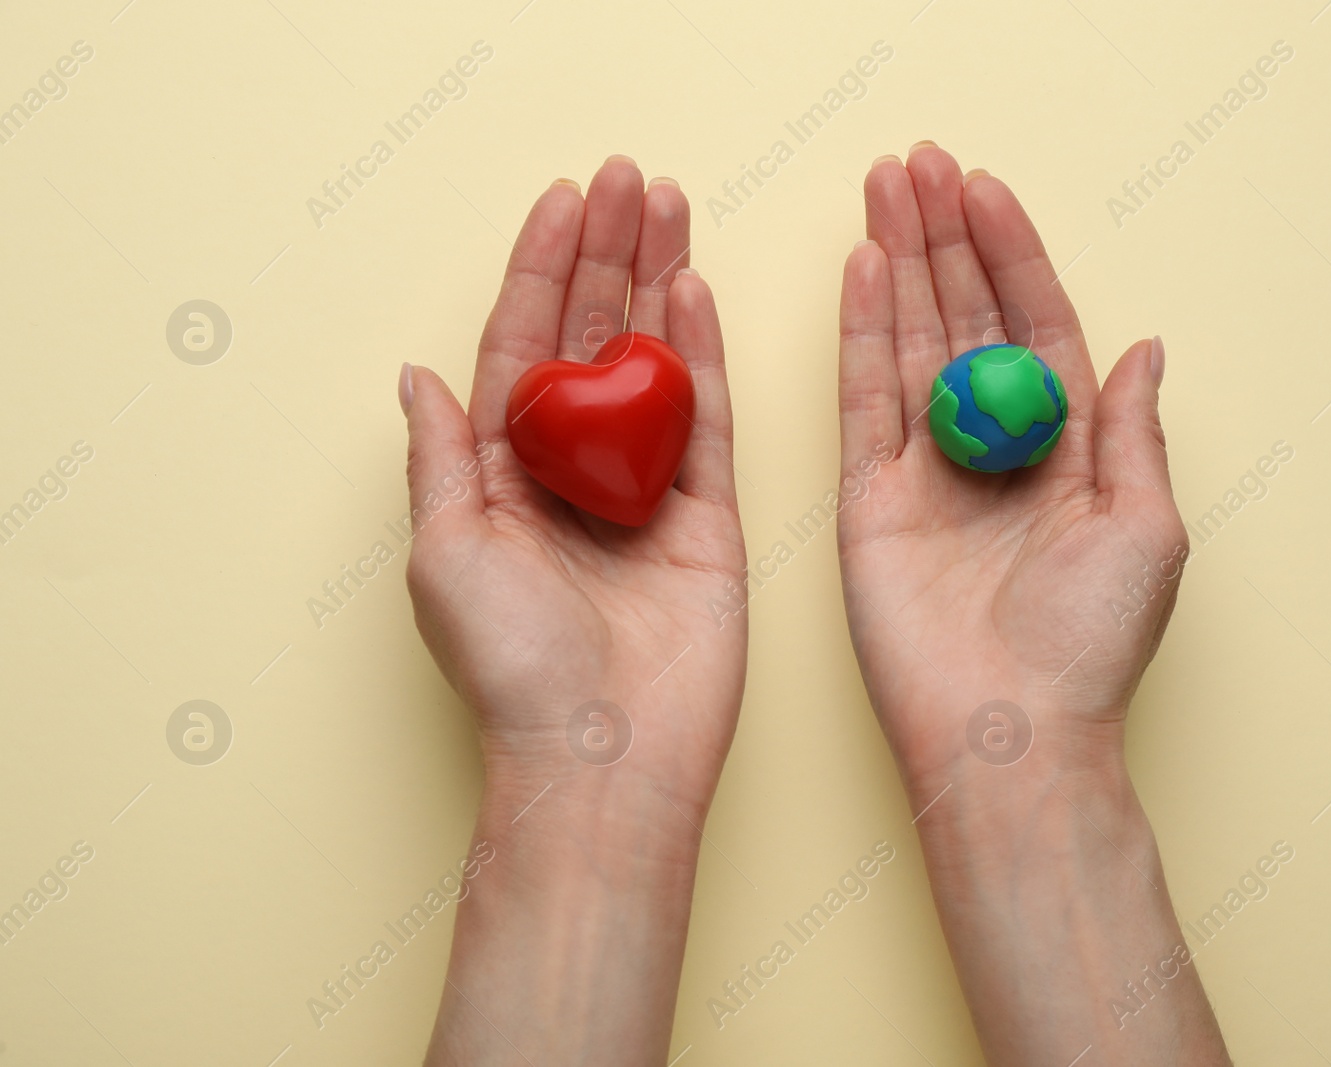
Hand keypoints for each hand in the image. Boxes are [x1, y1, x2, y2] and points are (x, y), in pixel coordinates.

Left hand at [403, 156, 744, 816]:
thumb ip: (443, 458)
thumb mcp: (444, 553)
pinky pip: (709, 420)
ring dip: (660, 282)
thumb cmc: (511, 665)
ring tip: (670, 206)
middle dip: (609, 255)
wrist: (604, 755)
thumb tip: (415, 374)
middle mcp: (576, 471)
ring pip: (654, 363)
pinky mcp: (707, 517)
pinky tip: (698, 292)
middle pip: (593, 338)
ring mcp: (646, 490)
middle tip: (631, 181)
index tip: (566, 201)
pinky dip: (705, 355)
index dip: (542, 270)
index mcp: (504, 475)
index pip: (523, 347)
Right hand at [837, 145, 1184, 794]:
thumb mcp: (1146, 529)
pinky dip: (862, 331)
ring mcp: (926, 471)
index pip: (1034, 327)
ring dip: (898, 262)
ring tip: (885, 186)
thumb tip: (1145, 347)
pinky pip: (864, 399)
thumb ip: (1131, 431)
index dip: (1012, 255)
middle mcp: (992, 448)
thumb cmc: (1091, 645)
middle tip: (918, 163)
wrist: (1008, 735)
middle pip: (964, 318)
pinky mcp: (871, 499)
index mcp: (1066, 450)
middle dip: (942, 239)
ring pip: (909, 342)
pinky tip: (862, 269)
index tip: (984, 188)